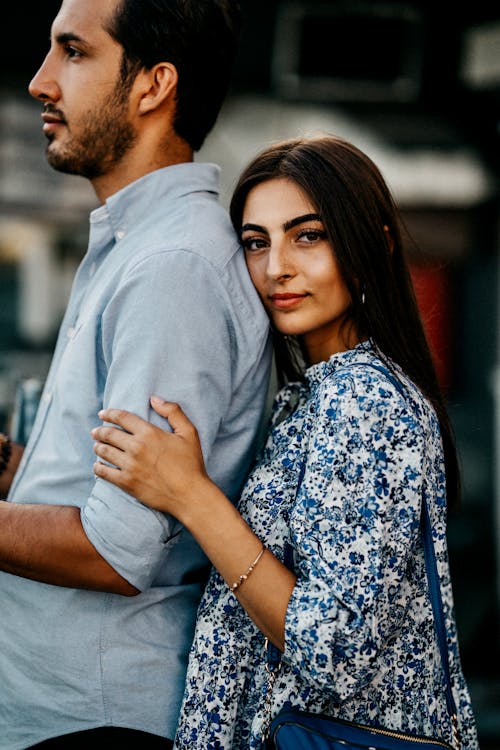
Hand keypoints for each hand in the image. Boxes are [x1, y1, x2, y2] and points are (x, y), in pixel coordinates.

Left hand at [92, 396, 211, 518]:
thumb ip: (173, 411)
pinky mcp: (126, 482)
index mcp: (149, 433)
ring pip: (104, 452)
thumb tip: (154, 398)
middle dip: (99, 431)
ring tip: (97, 446)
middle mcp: (136, 447)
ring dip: (97, 447)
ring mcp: (129, 466)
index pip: (122, 418)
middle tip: (95, 431)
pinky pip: (104, 472)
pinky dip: (98, 467)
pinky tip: (99, 465)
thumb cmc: (191, 463)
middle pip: (109, 434)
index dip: (109, 414)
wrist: (189, 495)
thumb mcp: (189, 432)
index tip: (103, 414)